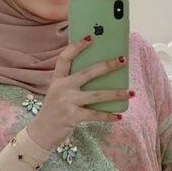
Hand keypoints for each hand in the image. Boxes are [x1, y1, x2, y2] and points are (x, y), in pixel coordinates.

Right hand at [27, 35, 131, 150]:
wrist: (41, 133)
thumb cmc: (54, 112)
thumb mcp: (58, 94)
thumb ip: (72, 84)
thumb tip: (100, 77)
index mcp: (57, 80)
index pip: (65, 58)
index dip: (77, 46)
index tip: (91, 37)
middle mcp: (61, 88)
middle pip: (87, 73)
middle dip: (107, 66)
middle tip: (122, 60)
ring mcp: (66, 102)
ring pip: (96, 95)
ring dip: (116, 94)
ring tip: (131, 92)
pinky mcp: (72, 116)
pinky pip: (95, 115)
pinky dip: (108, 116)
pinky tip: (119, 115)